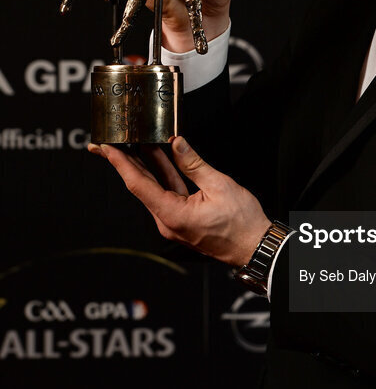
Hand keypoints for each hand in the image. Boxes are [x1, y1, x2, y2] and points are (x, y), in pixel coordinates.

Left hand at [88, 137, 271, 266]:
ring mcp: (174, 222)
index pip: (138, 184)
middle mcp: (168, 222)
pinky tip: (161, 158)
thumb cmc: (242, 224)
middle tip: (110, 144)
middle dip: (125, 163)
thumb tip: (177, 144)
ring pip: (154, 188)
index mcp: (173, 215)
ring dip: (146, 165)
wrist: (255, 246)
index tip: (107, 148)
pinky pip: (168, 193)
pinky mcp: (182, 220)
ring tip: (136, 143)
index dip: (120, 163)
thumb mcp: (219, 186)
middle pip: (141, 186)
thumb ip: (194, 164)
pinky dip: (163, 175)